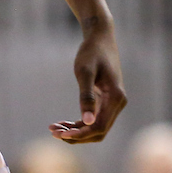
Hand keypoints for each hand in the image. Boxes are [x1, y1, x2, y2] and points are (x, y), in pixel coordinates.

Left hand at [49, 24, 126, 143]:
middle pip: (98, 132)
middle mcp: (118, 103)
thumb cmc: (91, 52)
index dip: (81, 134)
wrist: (100, 37)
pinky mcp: (106, 100)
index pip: (99, 127)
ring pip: (95, 127)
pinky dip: (79, 124)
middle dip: (76, 136)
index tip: (60, 135)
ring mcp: (113, 102)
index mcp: (116, 98)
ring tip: (54, 129)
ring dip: (76, 131)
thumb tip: (88, 122)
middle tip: (53, 132)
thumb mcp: (85, 72)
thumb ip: (87, 97)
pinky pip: (94, 119)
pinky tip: (63, 123)